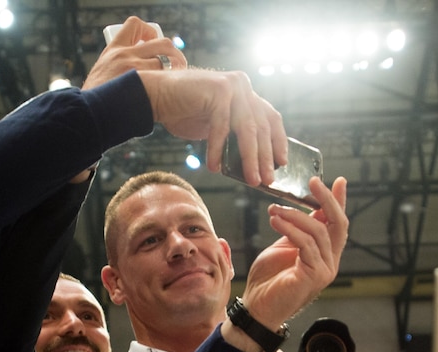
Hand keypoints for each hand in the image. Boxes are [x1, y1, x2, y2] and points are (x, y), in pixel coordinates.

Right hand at [83, 17, 187, 90]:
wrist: (87, 114)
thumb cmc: (96, 98)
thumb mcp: (102, 72)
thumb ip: (119, 63)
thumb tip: (143, 60)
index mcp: (113, 49)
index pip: (135, 25)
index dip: (148, 31)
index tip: (150, 41)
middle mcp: (124, 54)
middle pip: (161, 43)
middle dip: (171, 52)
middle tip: (175, 62)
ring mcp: (133, 69)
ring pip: (160, 64)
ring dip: (162, 75)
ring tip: (157, 87)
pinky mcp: (140, 83)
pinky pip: (159, 80)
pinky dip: (160, 88)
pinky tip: (155, 96)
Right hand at [136, 68, 286, 185]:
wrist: (156, 95)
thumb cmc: (184, 112)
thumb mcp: (215, 125)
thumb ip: (234, 135)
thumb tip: (251, 164)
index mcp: (245, 93)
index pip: (270, 118)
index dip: (278, 141)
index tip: (282, 162)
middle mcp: (242, 86)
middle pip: (261, 126)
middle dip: (265, 157)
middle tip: (267, 179)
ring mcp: (231, 86)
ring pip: (247, 128)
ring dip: (249, 157)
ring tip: (251, 179)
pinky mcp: (217, 90)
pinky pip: (221, 126)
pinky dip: (218, 149)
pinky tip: (215, 167)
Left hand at [222, 177, 346, 351]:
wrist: (256, 308)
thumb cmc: (267, 280)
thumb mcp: (283, 248)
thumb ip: (296, 232)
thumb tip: (303, 209)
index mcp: (325, 254)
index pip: (337, 224)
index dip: (339, 202)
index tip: (338, 181)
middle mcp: (330, 262)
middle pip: (338, 224)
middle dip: (327, 200)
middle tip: (313, 182)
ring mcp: (325, 270)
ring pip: (318, 231)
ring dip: (295, 216)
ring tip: (274, 210)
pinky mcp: (315, 276)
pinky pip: (306, 244)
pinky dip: (291, 230)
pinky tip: (276, 222)